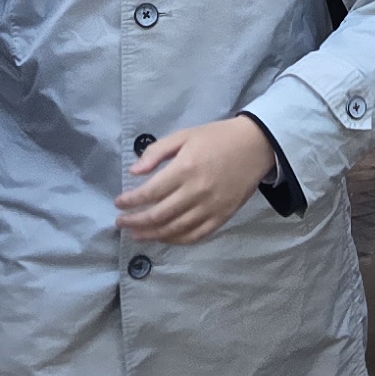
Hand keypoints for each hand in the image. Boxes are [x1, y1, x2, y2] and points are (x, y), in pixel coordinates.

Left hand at [116, 116, 276, 245]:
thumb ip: (156, 152)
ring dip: (151, 235)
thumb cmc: (216, 137)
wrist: (255, 146)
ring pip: (175, 230)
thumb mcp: (184, 135)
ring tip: (136, 234)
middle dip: (135, 222)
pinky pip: (196, 235)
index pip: (150, 193)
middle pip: (158, 216)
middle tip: (121, 222)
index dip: (130, 201)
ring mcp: (210, 208)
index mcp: (185, 169)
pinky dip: (176, 240)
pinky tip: (163, 238)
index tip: (118, 203)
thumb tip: (134, 172)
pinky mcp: (222, 217)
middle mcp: (196, 192)